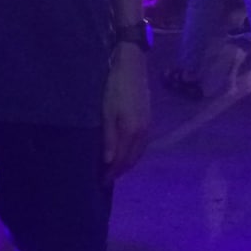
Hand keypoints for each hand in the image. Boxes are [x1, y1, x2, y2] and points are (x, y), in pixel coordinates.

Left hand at [102, 44, 150, 180]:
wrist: (132, 68)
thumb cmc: (115, 89)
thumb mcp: (107, 113)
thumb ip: (109, 138)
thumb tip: (108, 161)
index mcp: (131, 131)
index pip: (121, 159)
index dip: (112, 171)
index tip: (102, 181)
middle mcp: (142, 133)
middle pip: (132, 159)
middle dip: (120, 171)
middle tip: (107, 179)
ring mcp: (147, 127)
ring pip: (138, 153)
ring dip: (127, 163)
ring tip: (115, 170)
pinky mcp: (148, 121)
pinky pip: (142, 145)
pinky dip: (133, 154)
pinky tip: (126, 153)